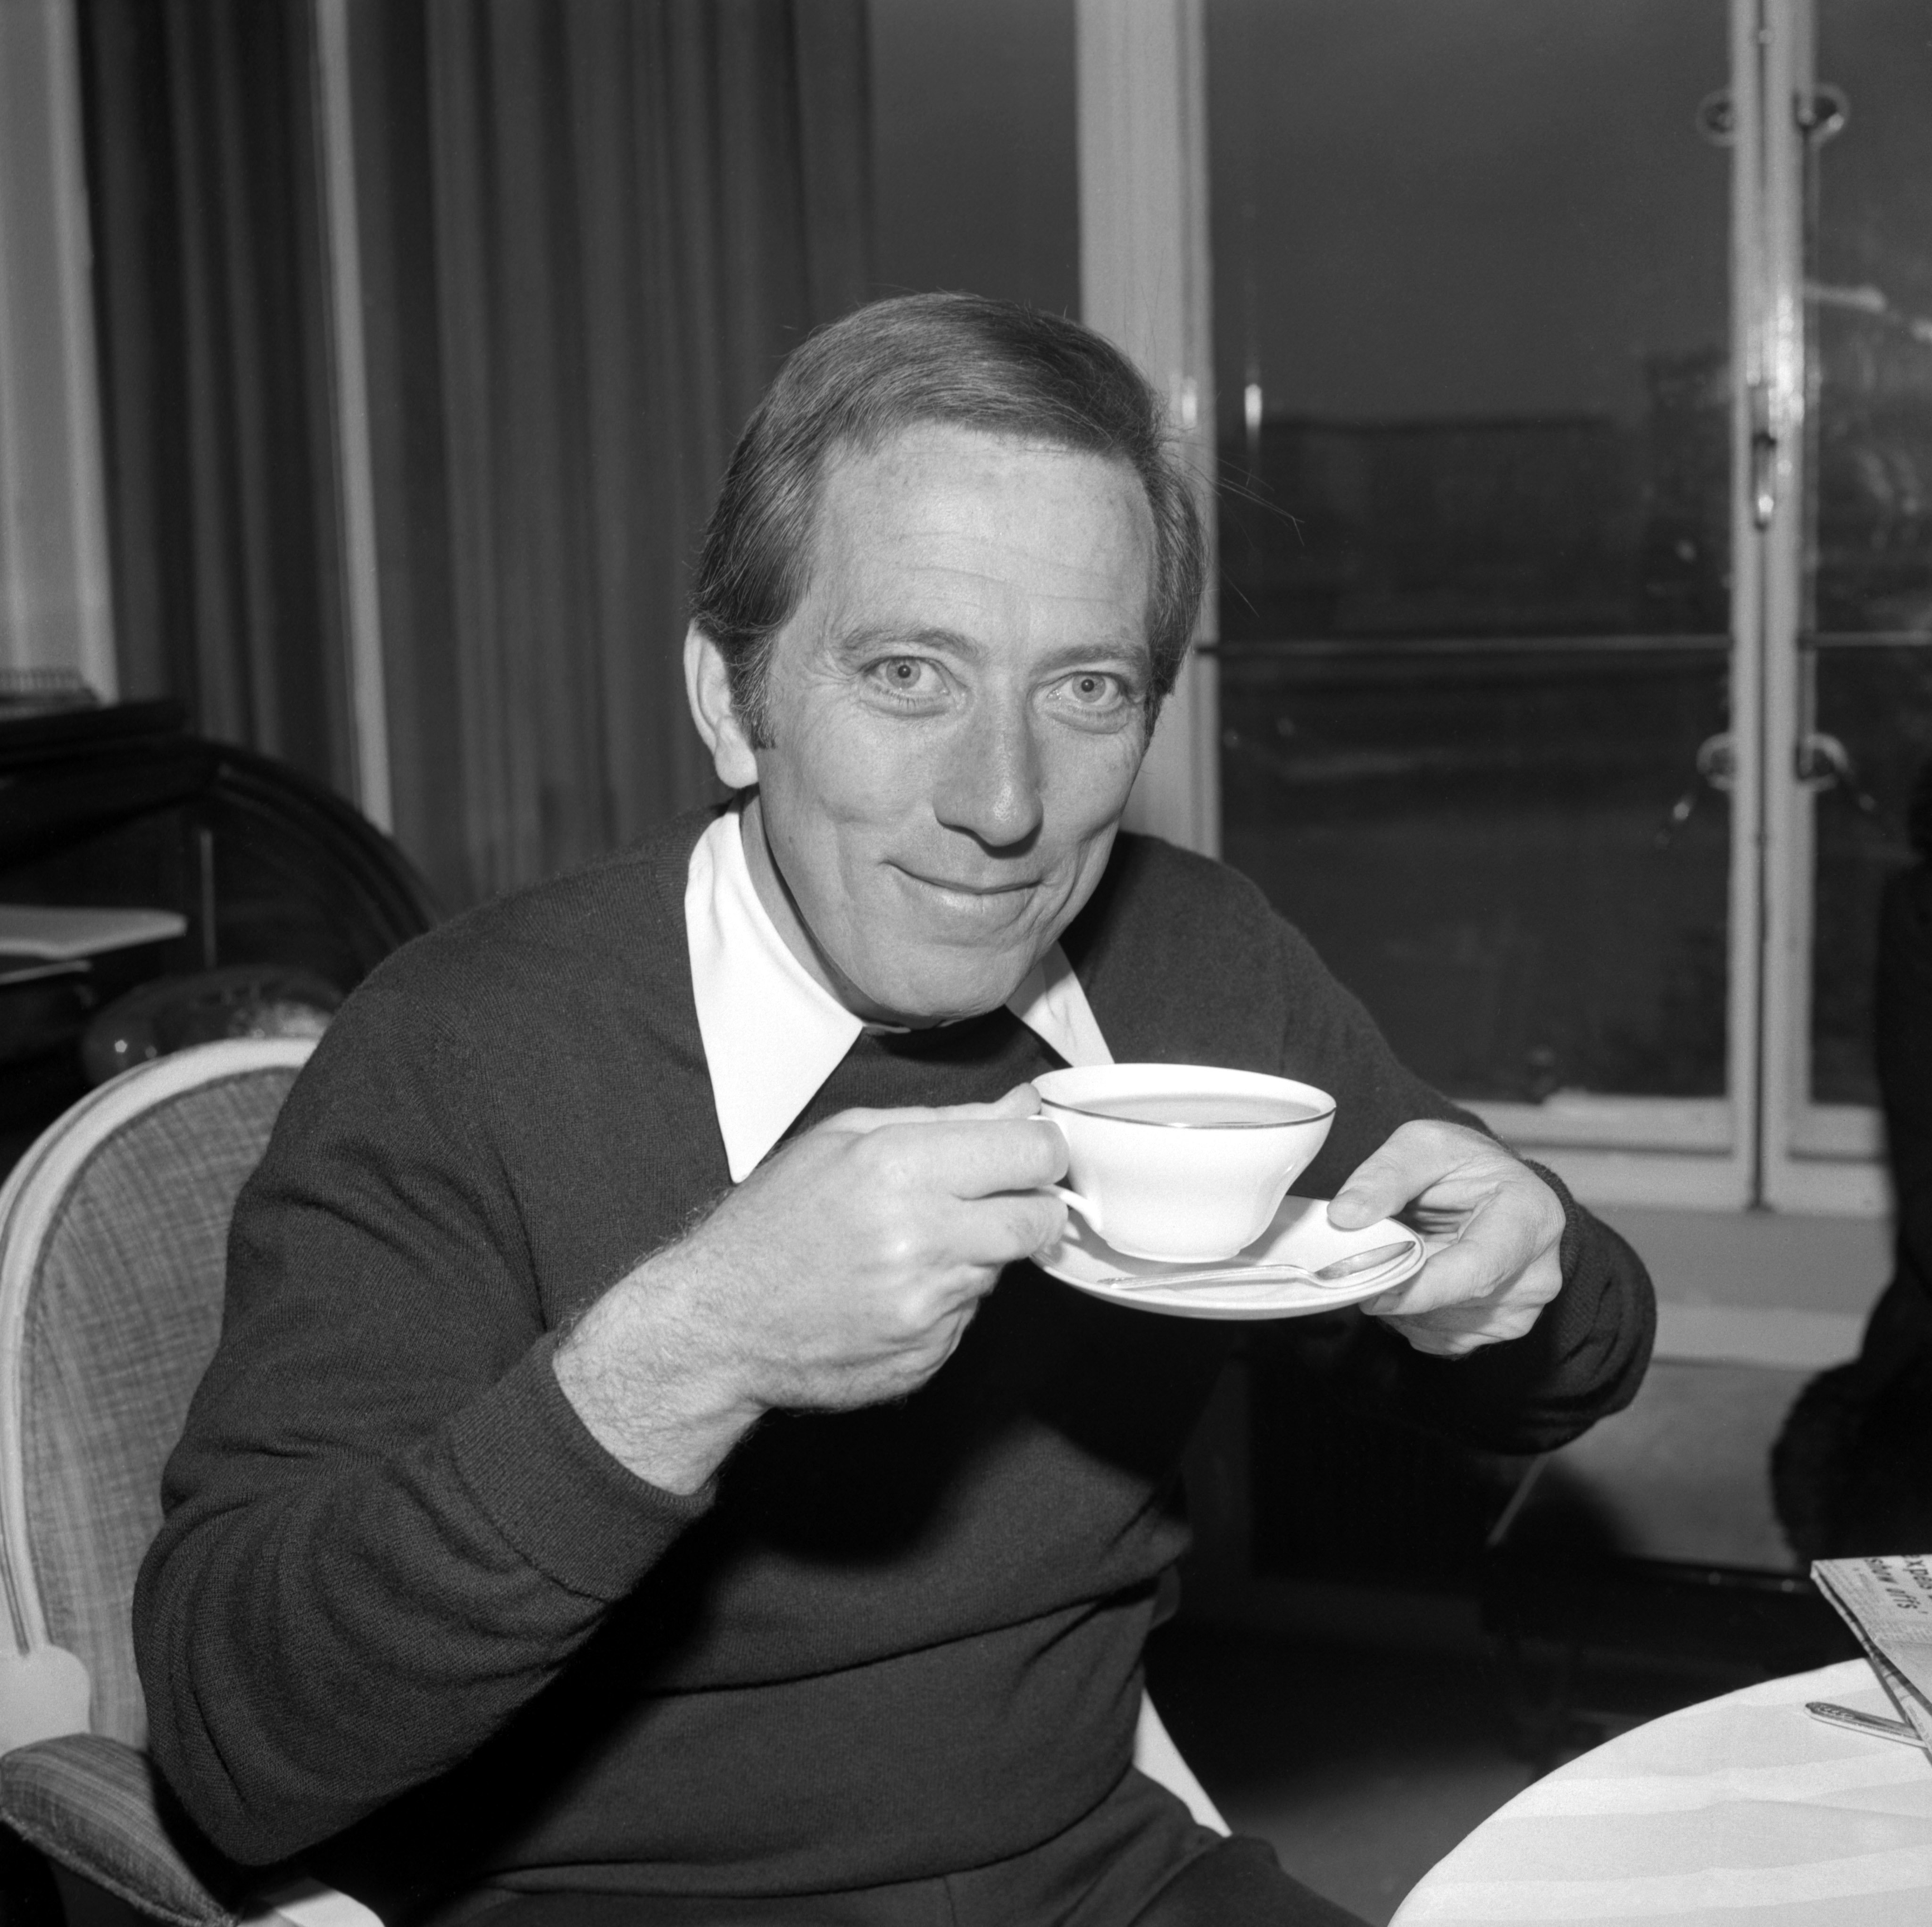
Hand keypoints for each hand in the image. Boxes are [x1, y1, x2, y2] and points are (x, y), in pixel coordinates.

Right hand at [554, 1086, 1065, 1489]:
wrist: (719, 1323)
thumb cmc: (775, 1220)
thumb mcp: (844, 1138)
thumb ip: (946, 1120)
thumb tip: (1025, 1105)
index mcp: (900, 1167)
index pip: (1033, 1152)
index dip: (1042, 1149)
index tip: (1029, 1153)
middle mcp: (923, 1238)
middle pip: (1039, 1218)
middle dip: (1026, 1205)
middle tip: (986, 1202)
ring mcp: (928, 1305)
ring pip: (1002, 1267)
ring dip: (975, 1253)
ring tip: (909, 1248)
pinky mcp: (928, 1354)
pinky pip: (969, 1315)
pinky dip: (945, 1300)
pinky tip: (892, 1291)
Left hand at [1327, 1121, 1563, 1358]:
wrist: (1493, 1186)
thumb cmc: (1465, 1163)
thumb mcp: (1424, 1145)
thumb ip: (1384, 1176)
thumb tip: (1346, 1215)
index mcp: (1531, 1217)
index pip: (1477, 1270)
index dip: (1420, 1288)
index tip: (1372, 1292)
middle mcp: (1537, 1271)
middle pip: (1454, 1303)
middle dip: (1398, 1292)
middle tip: (1360, 1267)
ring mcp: (1523, 1306)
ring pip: (1442, 1327)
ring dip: (1401, 1304)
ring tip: (1394, 1260)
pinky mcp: (1500, 1328)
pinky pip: (1441, 1339)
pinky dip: (1411, 1317)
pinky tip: (1409, 1282)